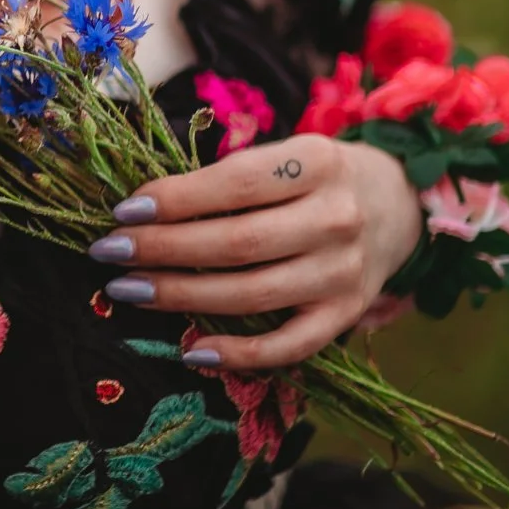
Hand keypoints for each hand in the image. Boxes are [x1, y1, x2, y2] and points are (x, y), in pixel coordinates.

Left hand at [87, 134, 423, 368]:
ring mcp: (344, 272)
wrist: (399, 203)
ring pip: (254, 294)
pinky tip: (190, 351)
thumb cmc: (315, 176)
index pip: (234, 185)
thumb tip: (143, 209)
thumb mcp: (283, 154)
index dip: (174, 200)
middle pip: (238, 243)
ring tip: (128, 290)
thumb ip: (227, 179)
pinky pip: (289, 345)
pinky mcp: (348, 314)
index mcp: (317, 162)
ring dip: (182, 297)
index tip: (122, 211)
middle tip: (109, 253)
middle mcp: (337, 218)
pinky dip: (238, 354)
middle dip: (163, 250)